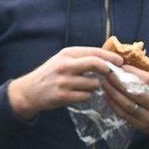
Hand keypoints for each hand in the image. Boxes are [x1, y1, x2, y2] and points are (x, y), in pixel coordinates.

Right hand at [8, 47, 124, 119]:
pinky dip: (87, 96)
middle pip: (95, 64)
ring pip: (93, 83)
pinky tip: (79, 94)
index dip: (110, 57)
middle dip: (108, 69)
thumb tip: (107, 59)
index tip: (120, 61)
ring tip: (87, 86)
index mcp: (66, 54)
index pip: (94, 52)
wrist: (28, 91)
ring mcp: (64, 81)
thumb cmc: (49, 75)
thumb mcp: (62, 60)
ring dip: (95, 86)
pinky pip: (86, 96)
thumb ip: (81, 58)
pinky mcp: (63, 95)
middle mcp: (65, 65)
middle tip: (112, 73)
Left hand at [103, 66, 148, 142]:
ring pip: (128, 105)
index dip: (133, 72)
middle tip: (108, 74)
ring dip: (114, 93)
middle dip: (119, 82)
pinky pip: (124, 115)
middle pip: (135, 92)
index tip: (121, 66)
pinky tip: (108, 96)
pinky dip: (114, 105)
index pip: (148, 80)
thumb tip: (134, 64)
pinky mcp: (141, 126)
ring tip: (105, 84)